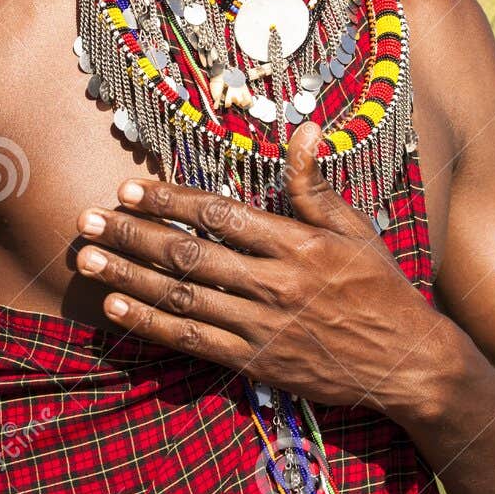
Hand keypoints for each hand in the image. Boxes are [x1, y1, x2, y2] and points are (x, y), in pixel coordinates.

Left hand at [74, 123, 444, 415]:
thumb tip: (302, 129)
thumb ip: (314, 185)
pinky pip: (192, 341)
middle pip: (188, 255)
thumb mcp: (355, 229)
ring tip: (86, 257)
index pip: (220, 216)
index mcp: (297, 244)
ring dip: (128, 276)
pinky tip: (116, 308)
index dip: (171, 201)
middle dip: (132, 234)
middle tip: (87, 218)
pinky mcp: (255, 363)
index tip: (130, 189)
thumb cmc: (381, 288)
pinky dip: (150, 324)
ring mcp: (261, 327)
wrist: (407, 365)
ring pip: (180, 297)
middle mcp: (274, 284)